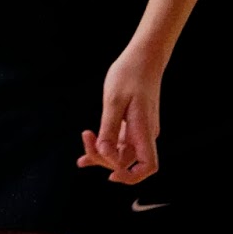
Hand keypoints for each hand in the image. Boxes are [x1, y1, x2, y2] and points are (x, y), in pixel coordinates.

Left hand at [77, 45, 164, 184]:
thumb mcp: (113, 100)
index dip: (130, 176)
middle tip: (86, 136)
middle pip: (126, 161)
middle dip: (104, 157)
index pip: (148, 166)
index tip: (110, 173)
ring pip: (121, 151)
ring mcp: (140, 130)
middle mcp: (145, 134)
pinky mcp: (134, 124)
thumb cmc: (130, 74)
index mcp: (144, 130)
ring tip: (84, 138)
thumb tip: (104, 153)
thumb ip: (108, 129)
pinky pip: (119, 141)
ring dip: (102, 151)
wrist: (144, 57)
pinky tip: (89, 142)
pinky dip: (105, 143)